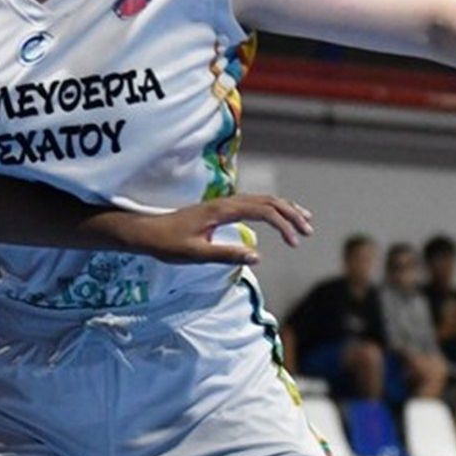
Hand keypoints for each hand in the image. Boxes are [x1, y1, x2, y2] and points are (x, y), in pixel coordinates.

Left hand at [114, 194, 313, 264]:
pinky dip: (271, 209)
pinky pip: (253, 204)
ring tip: (305, 222)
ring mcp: (224, 204)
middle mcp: (226, 202)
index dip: (283, 224)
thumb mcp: (195, 254)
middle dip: (291, 214)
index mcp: (222, 210)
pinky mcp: (221, 209)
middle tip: (308, 231)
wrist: (147, 231)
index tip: (295, 242)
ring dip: (285, 209)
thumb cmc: (167, 244)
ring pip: (262, 199)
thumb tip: (258, 256)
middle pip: (267, 200)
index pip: (262, 210)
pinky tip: (279, 219)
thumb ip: (226, 254)